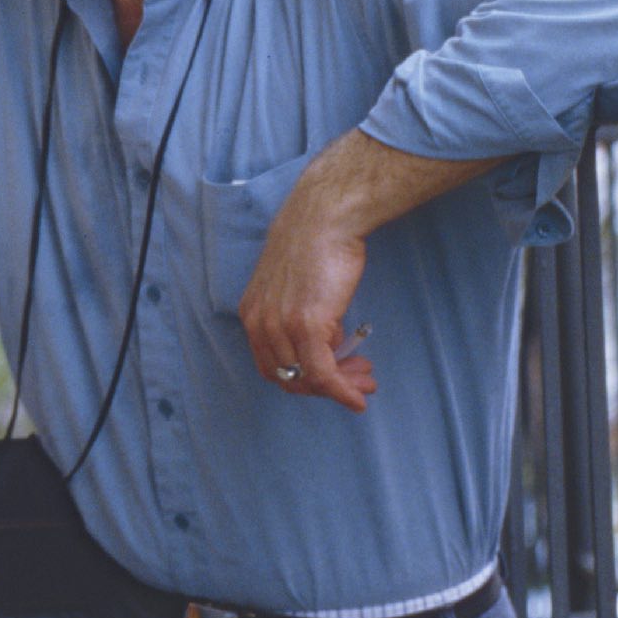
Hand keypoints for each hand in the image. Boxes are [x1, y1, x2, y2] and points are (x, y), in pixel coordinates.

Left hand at [237, 203, 376, 411]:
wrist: (324, 220)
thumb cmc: (316, 247)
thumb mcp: (295, 289)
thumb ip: (299, 319)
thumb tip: (327, 347)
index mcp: (252, 314)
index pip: (272, 367)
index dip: (304, 380)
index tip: (333, 376)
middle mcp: (259, 323)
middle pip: (288, 379)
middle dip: (324, 388)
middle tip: (356, 383)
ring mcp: (280, 325)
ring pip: (308, 379)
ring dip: (340, 388)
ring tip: (365, 382)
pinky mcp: (305, 324)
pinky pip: (322, 373)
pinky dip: (341, 391)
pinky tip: (357, 398)